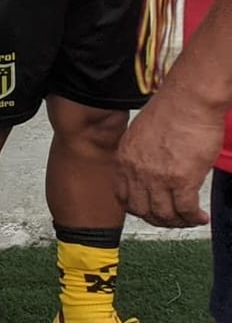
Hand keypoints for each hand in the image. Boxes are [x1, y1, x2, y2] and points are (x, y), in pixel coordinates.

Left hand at [114, 91, 217, 227]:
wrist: (190, 100)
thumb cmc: (172, 110)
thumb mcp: (142, 134)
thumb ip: (141, 154)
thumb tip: (151, 168)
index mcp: (124, 158)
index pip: (122, 195)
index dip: (137, 208)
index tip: (150, 210)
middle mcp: (136, 170)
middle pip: (141, 210)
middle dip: (158, 219)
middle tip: (173, 219)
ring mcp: (157, 177)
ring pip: (163, 214)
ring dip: (177, 222)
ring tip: (189, 219)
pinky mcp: (181, 180)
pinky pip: (184, 210)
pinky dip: (193, 218)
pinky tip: (201, 217)